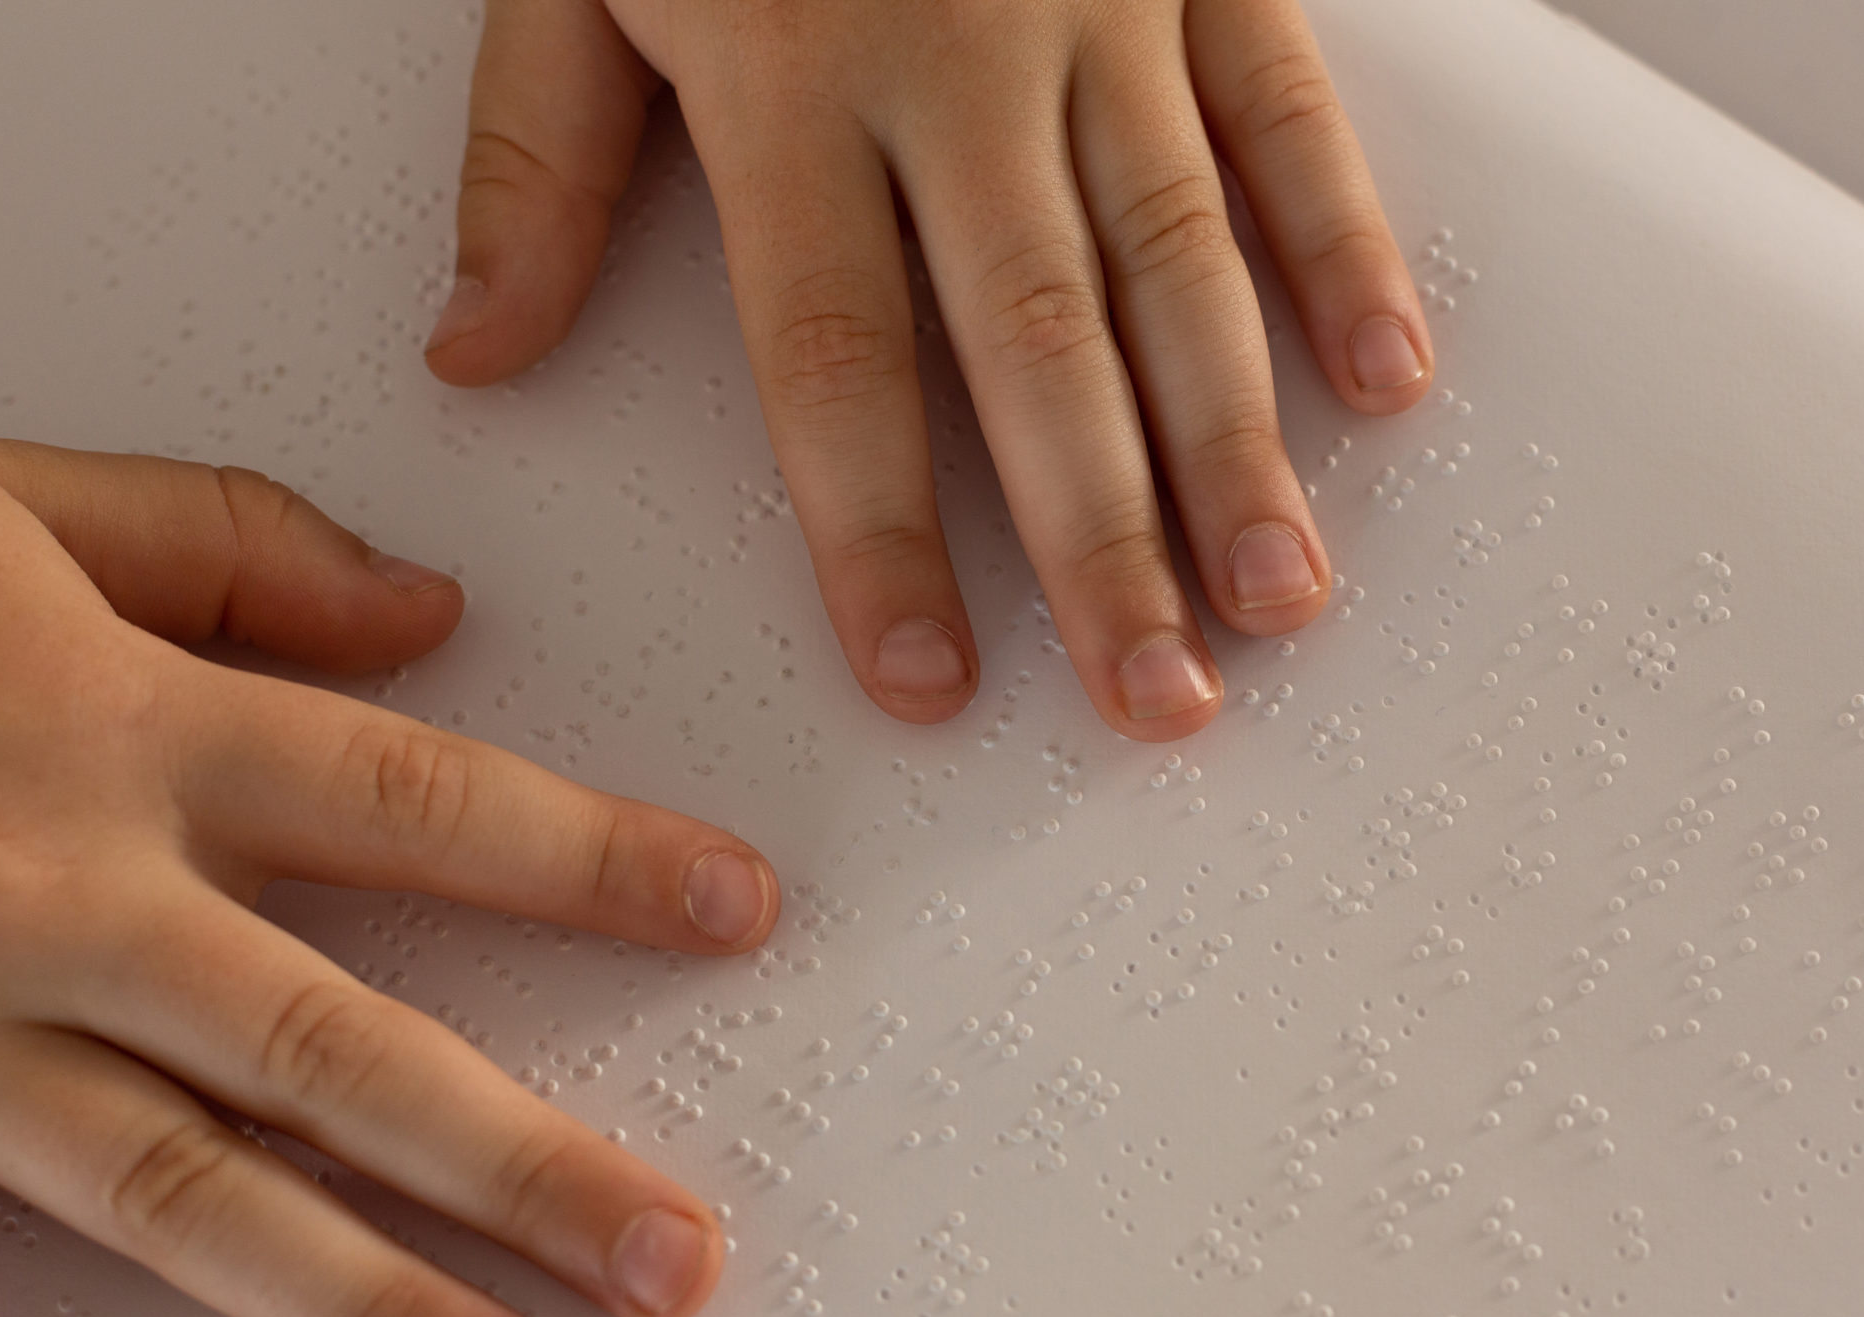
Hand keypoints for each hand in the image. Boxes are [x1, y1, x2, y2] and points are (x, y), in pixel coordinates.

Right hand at [0, 427, 770, 1316]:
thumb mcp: (0, 499)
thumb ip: (230, 543)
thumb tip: (428, 609)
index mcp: (122, 734)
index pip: (420, 803)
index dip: (596, 859)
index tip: (739, 913)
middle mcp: (54, 906)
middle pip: (338, 1048)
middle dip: (521, 1161)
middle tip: (675, 1262)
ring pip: (180, 1199)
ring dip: (357, 1310)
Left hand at [425, 0, 1432, 739]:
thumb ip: (536, 153)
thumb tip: (477, 351)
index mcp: (786, 80)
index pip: (833, 357)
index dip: (879, 534)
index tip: (925, 678)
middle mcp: (956, 60)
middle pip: (1038, 345)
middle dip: (1103, 543)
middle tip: (1154, 701)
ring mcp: (1099, 6)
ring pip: (1181, 257)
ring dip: (1237, 442)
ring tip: (1276, 598)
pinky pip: (1288, 110)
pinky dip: (1343, 242)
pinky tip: (1385, 379)